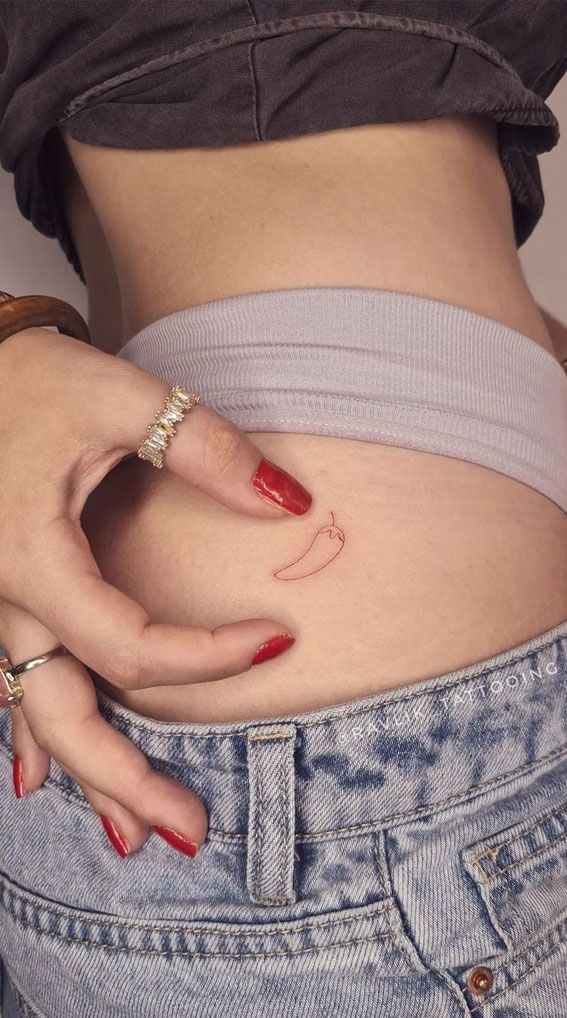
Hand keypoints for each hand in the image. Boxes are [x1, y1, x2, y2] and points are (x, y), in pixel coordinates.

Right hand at [0, 327, 311, 856]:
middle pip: (62, 716)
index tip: (278, 640)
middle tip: (195, 831)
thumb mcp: (125, 398)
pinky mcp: (6, 599)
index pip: (131, 645)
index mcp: (35, 560)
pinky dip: (36, 737)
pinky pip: (15, 687)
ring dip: (87, 775)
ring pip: (35, 714)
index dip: (209, 657)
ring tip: (137, 837)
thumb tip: (293, 503)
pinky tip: (39, 782)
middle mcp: (6, 598)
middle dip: (126, 779)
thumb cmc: (41, 379)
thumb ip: (210, 449)